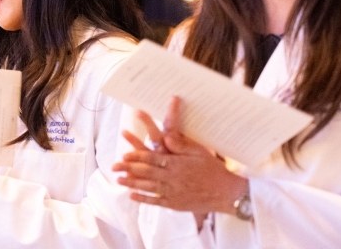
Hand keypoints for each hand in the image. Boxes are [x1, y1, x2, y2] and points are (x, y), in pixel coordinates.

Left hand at [112, 98, 247, 216]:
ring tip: (119, 180)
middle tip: (114, 166)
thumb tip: (167, 137)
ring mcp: (173, 192)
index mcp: (177, 163)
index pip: (152, 158)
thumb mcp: (199, 152)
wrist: (227, 192)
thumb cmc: (213, 169)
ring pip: (147, 187)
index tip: (124, 155)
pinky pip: (156, 201)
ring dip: (131, 183)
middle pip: (145, 172)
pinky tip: (132, 195)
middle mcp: (172, 178)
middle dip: (128, 169)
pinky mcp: (175, 203)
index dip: (137, 156)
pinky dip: (143, 199)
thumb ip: (181, 145)